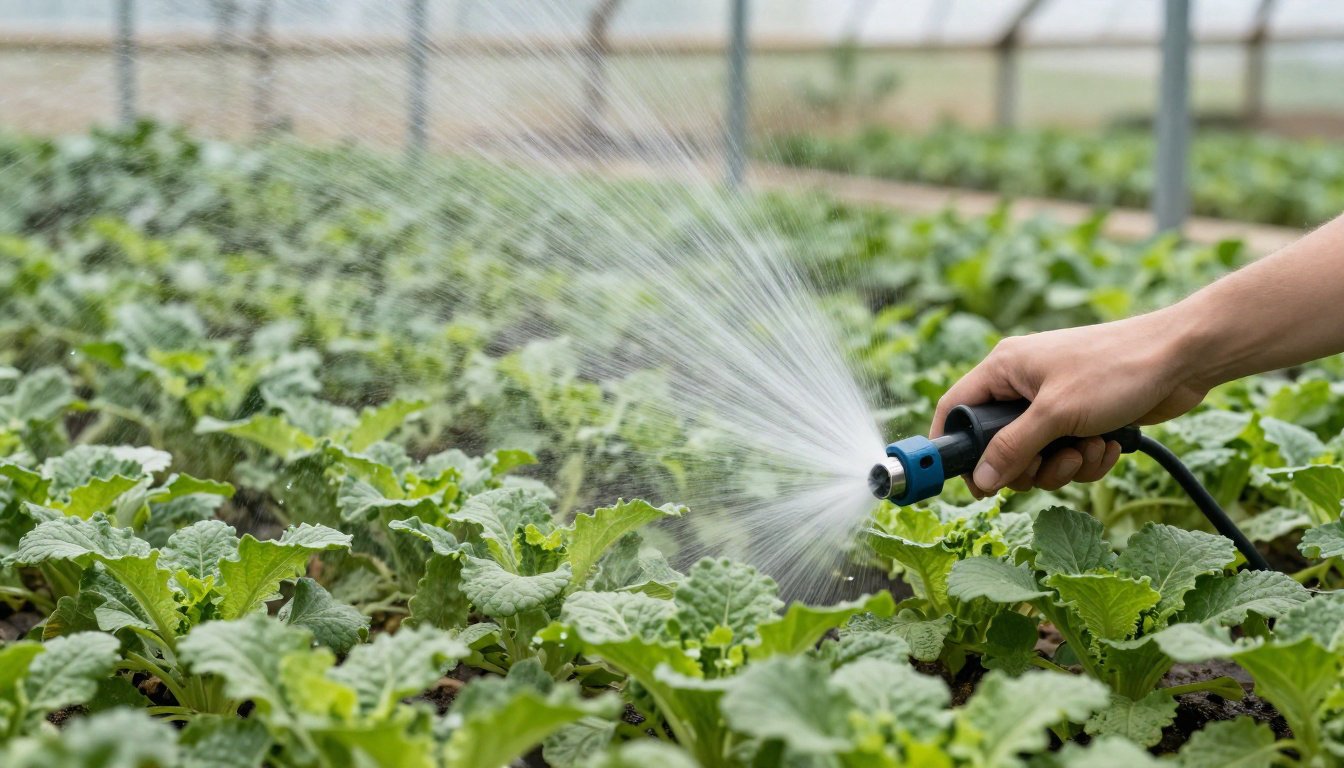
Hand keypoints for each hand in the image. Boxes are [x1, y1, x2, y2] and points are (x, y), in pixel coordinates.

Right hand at [931, 310, 1208, 495]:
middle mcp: (1023, 384)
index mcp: (1004, 368)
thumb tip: (979, 480)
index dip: (954, 447)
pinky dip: (1087, 458)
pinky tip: (1109, 443)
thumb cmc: (1117, 369)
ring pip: (1035, 456)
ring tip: (1090, 447)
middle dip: (1029, 465)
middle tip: (1052, 463)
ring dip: (1064, 464)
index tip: (968, 482)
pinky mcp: (1082, 416)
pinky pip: (1066, 454)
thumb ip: (1012, 448)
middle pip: (998, 445)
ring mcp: (1053, 401)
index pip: (956, 409)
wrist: (1183, 358)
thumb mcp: (1057, 414)